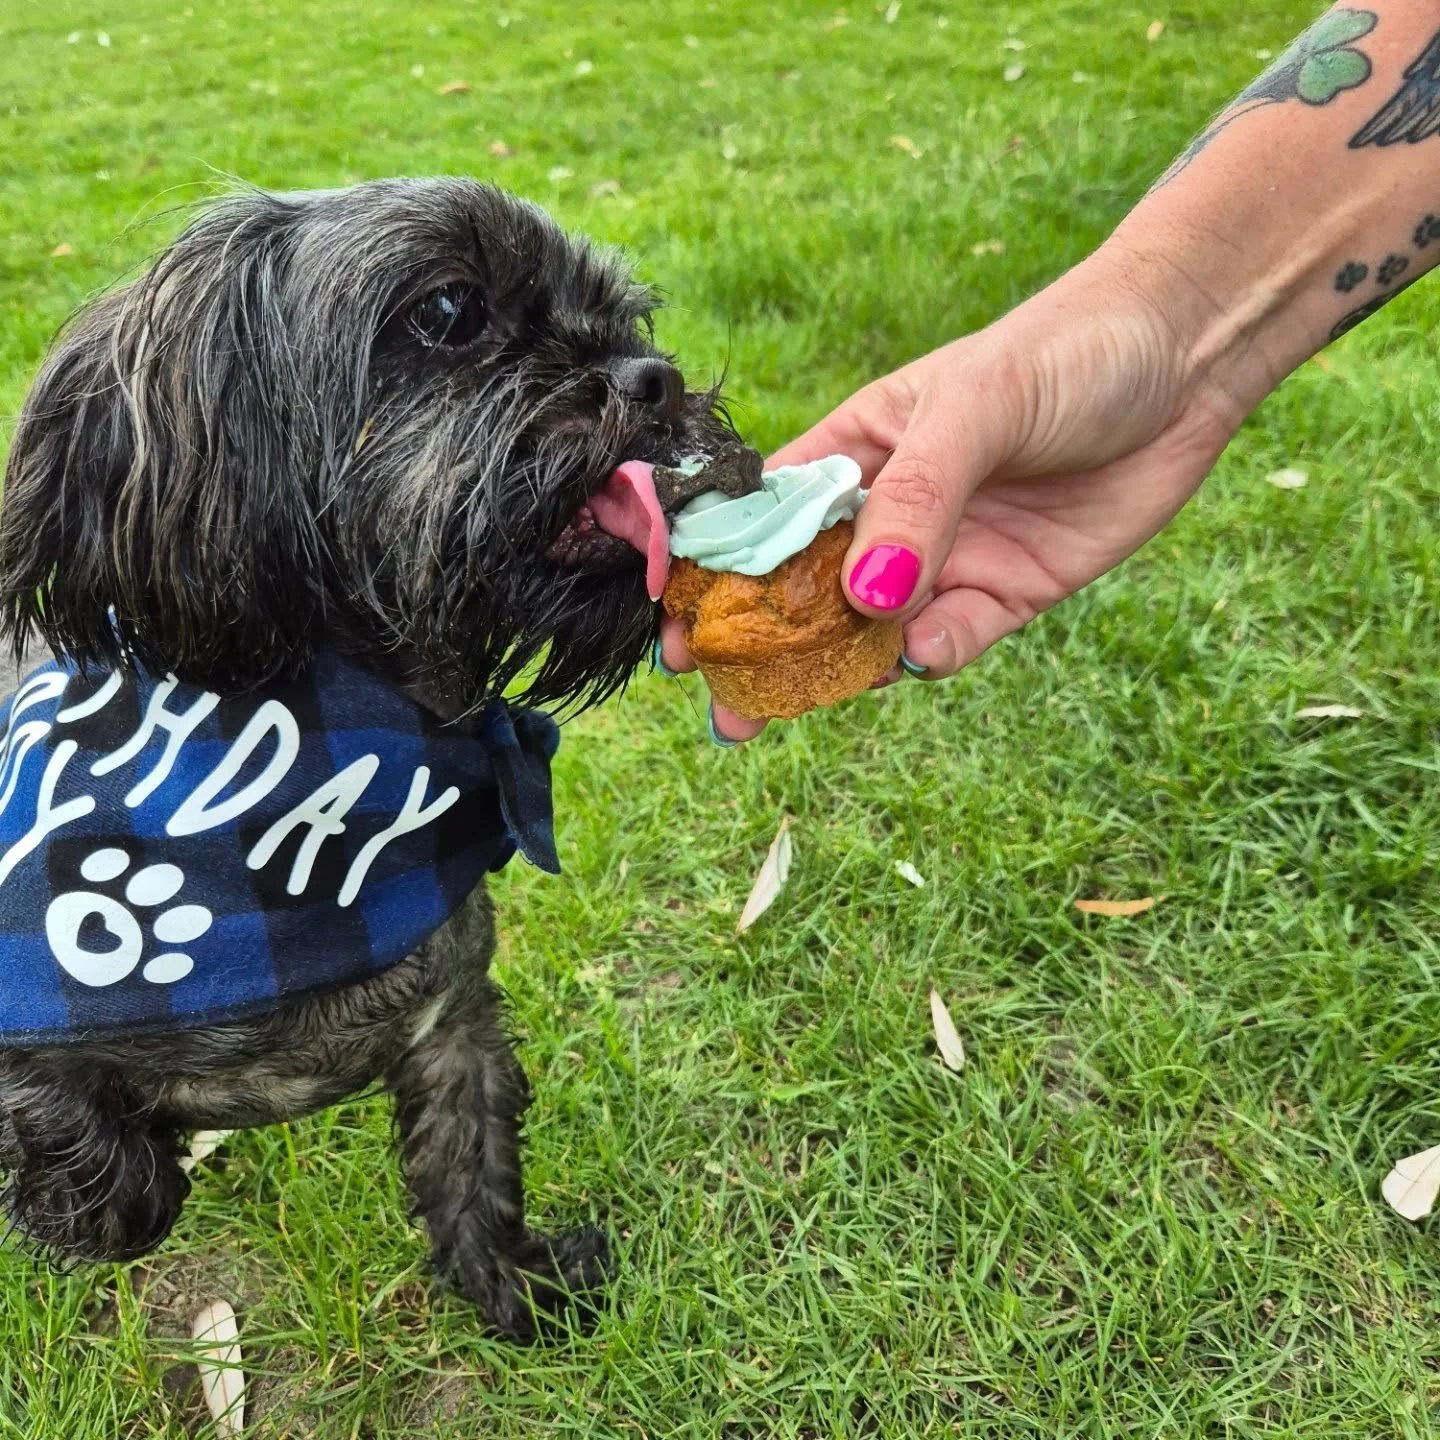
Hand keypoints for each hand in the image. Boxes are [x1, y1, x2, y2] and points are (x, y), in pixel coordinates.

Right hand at [658, 246, 1252, 742]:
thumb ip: (918, 501)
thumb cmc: (1065, 351)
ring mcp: (947, 557)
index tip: (681, 628)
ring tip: (801, 703)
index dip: (719, 574)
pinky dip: (933, 657)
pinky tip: (922, 657)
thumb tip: (863, 598)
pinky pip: (954, 640)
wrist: (1189, 358)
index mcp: (857, 451)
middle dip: (765, 649)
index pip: (768, 519)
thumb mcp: (976, 409)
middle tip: (727, 708)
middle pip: (808, 592)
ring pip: (874, 631)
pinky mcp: (1008, 593)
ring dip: (840, 669)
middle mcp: (893, 513)